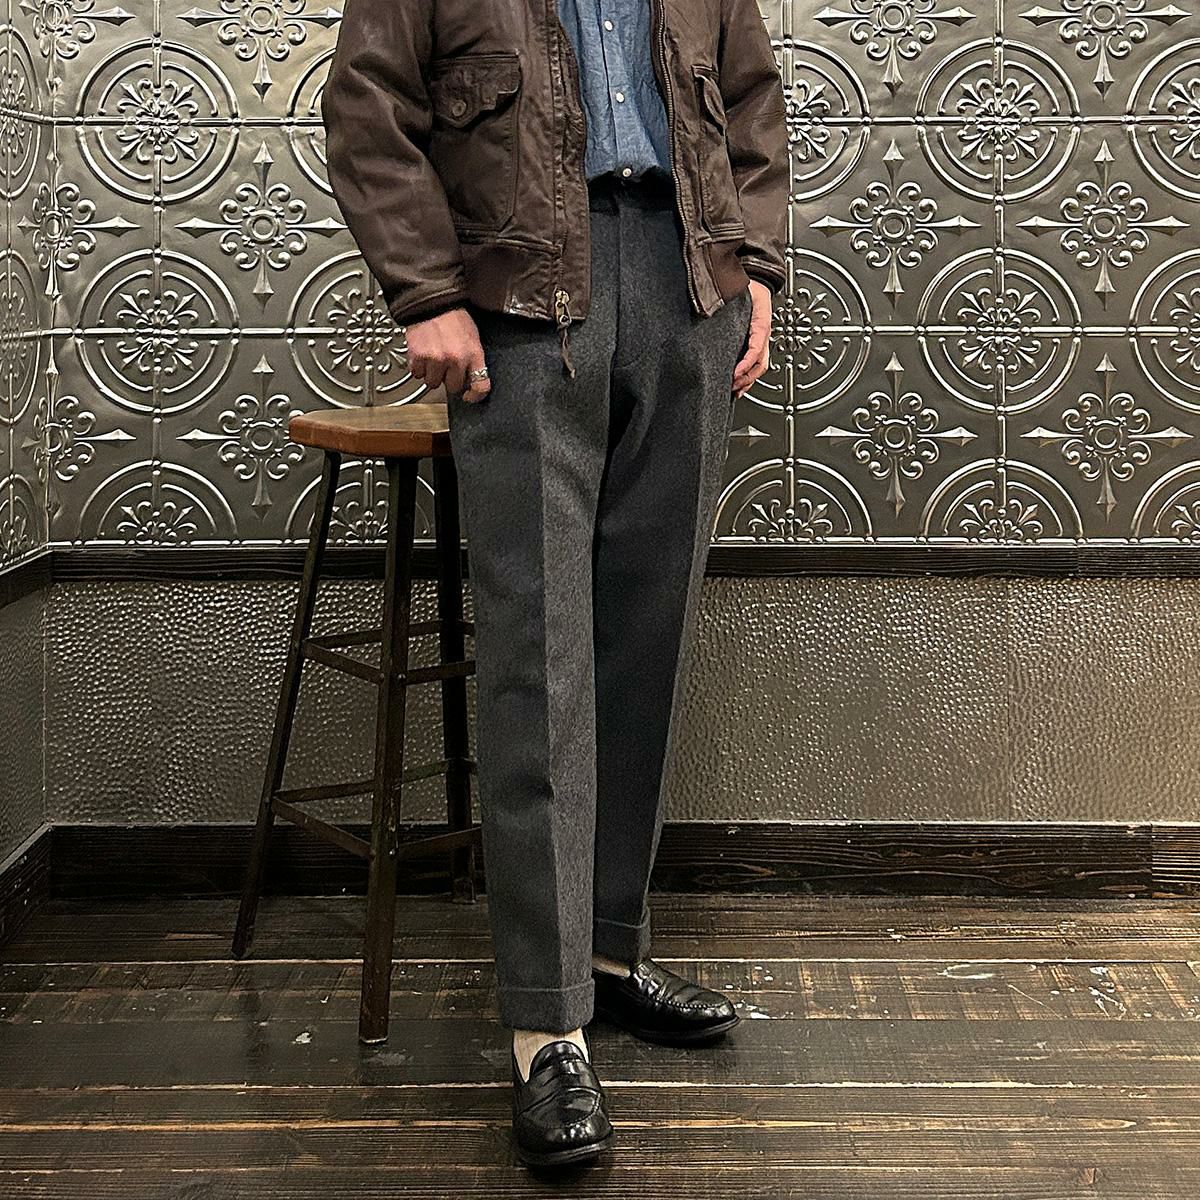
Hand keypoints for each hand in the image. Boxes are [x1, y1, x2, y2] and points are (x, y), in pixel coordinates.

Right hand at [404, 306, 490, 403]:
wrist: (431, 301)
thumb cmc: (453, 315)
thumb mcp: (473, 336)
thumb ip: (472, 359)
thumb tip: (469, 378)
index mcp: (473, 354)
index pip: (480, 386)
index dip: (475, 396)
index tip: (470, 396)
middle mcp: (455, 359)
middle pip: (453, 387)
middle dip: (449, 379)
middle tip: (446, 366)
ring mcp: (435, 359)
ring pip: (432, 383)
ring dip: (432, 374)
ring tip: (433, 358)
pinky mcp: (418, 357)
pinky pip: (417, 373)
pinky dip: (418, 367)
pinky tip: (422, 355)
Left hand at [732, 279, 772, 399]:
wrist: (760, 282)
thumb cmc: (751, 287)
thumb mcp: (742, 291)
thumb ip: (727, 300)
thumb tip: (710, 306)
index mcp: (761, 324)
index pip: (756, 348)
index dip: (746, 363)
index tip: (735, 373)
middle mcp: (762, 335)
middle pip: (760, 363)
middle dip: (747, 378)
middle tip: (732, 386)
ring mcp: (761, 341)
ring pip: (759, 366)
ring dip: (748, 381)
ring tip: (735, 391)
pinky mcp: (756, 343)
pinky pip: (755, 363)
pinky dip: (748, 377)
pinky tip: (738, 385)